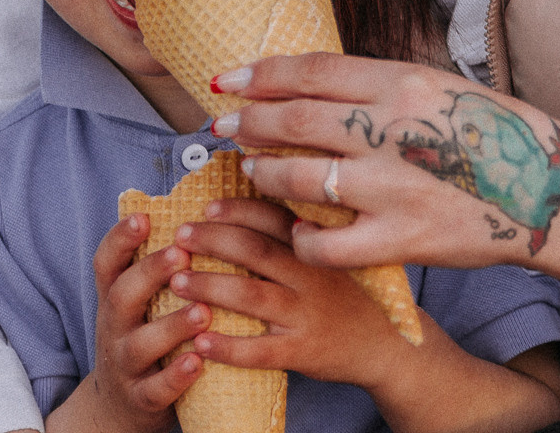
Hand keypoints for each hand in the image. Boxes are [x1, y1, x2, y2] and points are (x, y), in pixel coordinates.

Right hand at [46, 213, 211, 432]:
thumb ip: (161, 267)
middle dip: (149, 273)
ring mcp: (125, 365)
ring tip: (204, 310)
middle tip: (181, 253)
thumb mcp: (143, 303)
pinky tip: (198, 361)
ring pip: (140, 344)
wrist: (119, 408)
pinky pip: (155, 389)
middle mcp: (114, 328)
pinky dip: (176, 377)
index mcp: (116, 298)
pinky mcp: (141, 399)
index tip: (142, 217)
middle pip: (121, 296)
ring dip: (172, 326)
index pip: (107, 264)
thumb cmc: (146, 338)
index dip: (120, 239)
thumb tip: (201, 211)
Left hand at [170, 196, 419, 394]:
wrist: (383, 346)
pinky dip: (227, 347)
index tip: (205, 208)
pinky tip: (199, 343)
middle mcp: (311, 275)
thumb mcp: (332, 255)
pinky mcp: (302, 351)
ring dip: (209, 286)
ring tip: (177, 282)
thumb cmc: (346, 295)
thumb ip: (298, 235)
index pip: (272, 218)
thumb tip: (247, 210)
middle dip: (212, 240)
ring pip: (252, 294)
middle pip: (256, 250)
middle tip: (179, 237)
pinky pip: (259, 350)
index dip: (237, 210)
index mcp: (315, 246)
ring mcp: (306, 313)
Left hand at [208, 54, 559, 274]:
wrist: (549, 191)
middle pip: (294, 121)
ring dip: (265, 174)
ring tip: (252, 170)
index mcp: (403, 83)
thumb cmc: (494, 135)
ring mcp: (395, 187)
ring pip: (300, 178)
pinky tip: (299, 231)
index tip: (227, 81)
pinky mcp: (402, 238)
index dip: (260, 76)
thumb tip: (314, 83)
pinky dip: (304, 238)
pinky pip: (328, 243)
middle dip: (247, 123)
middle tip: (221, 128)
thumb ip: (380, 88)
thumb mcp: (440, 88)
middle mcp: (394, 129)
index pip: (311, 72)